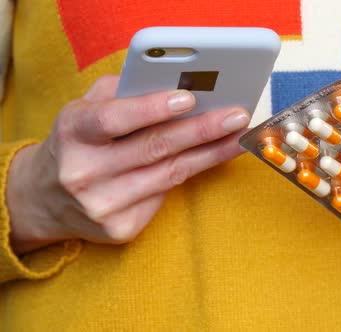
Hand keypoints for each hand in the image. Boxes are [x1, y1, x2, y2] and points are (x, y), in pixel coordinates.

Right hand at [7, 75, 250, 253]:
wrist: (45, 198)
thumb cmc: (78, 142)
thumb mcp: (86, 109)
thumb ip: (124, 93)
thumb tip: (178, 83)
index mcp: (73, 133)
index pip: (113, 119)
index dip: (151, 108)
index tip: (189, 98)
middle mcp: (83, 172)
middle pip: (154, 148)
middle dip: (202, 129)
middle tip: (237, 116)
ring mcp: (102, 205)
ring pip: (170, 174)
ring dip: (211, 153)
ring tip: (238, 137)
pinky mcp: (120, 228)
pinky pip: (166, 194)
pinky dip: (192, 173)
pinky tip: (213, 157)